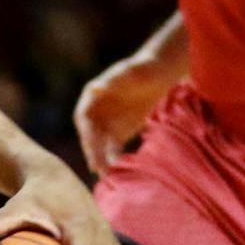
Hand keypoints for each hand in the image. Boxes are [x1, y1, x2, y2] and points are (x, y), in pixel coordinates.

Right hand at [73, 55, 175, 175]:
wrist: (161, 73)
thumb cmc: (144, 68)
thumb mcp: (130, 72)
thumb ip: (113, 80)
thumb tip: (94, 88)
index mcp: (92, 96)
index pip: (83, 118)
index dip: (85, 134)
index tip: (91, 147)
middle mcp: (95, 111)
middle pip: (90, 135)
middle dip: (93, 152)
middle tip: (99, 169)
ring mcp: (107, 122)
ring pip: (100, 144)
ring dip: (102, 159)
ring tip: (106, 176)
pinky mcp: (119, 131)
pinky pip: (113, 148)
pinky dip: (114, 158)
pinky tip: (118, 170)